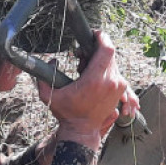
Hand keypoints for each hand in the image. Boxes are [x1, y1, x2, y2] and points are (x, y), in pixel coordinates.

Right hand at [34, 31, 139, 151]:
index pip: (107, 49)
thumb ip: (45, 76)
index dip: (102, 37)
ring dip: (99, 61)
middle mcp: (110, 82)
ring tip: (84, 71)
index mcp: (95, 80)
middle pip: (109, 54)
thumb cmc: (67, 113)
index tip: (94, 34)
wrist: (82, 130)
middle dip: (95, 51)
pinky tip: (92, 77)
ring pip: (112, 62)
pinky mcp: (120, 90)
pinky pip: (115, 72)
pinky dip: (104, 70)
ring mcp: (118, 86)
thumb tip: (52, 61)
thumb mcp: (49, 95)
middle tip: (81, 58)